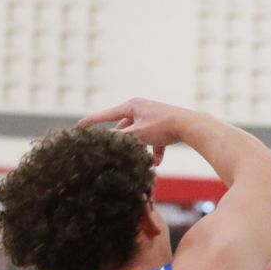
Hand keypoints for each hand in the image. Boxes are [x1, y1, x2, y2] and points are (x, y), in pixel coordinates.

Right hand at [79, 98, 195, 165]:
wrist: (190, 126)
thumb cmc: (162, 126)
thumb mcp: (136, 134)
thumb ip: (119, 138)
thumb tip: (102, 141)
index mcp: (132, 106)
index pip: (107, 114)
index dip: (93, 121)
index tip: (80, 125)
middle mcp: (141, 108)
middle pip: (124, 126)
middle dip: (120, 139)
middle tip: (108, 148)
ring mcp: (153, 117)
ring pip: (139, 135)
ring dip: (138, 149)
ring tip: (137, 160)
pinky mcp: (164, 126)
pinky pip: (154, 140)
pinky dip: (154, 151)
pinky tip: (156, 164)